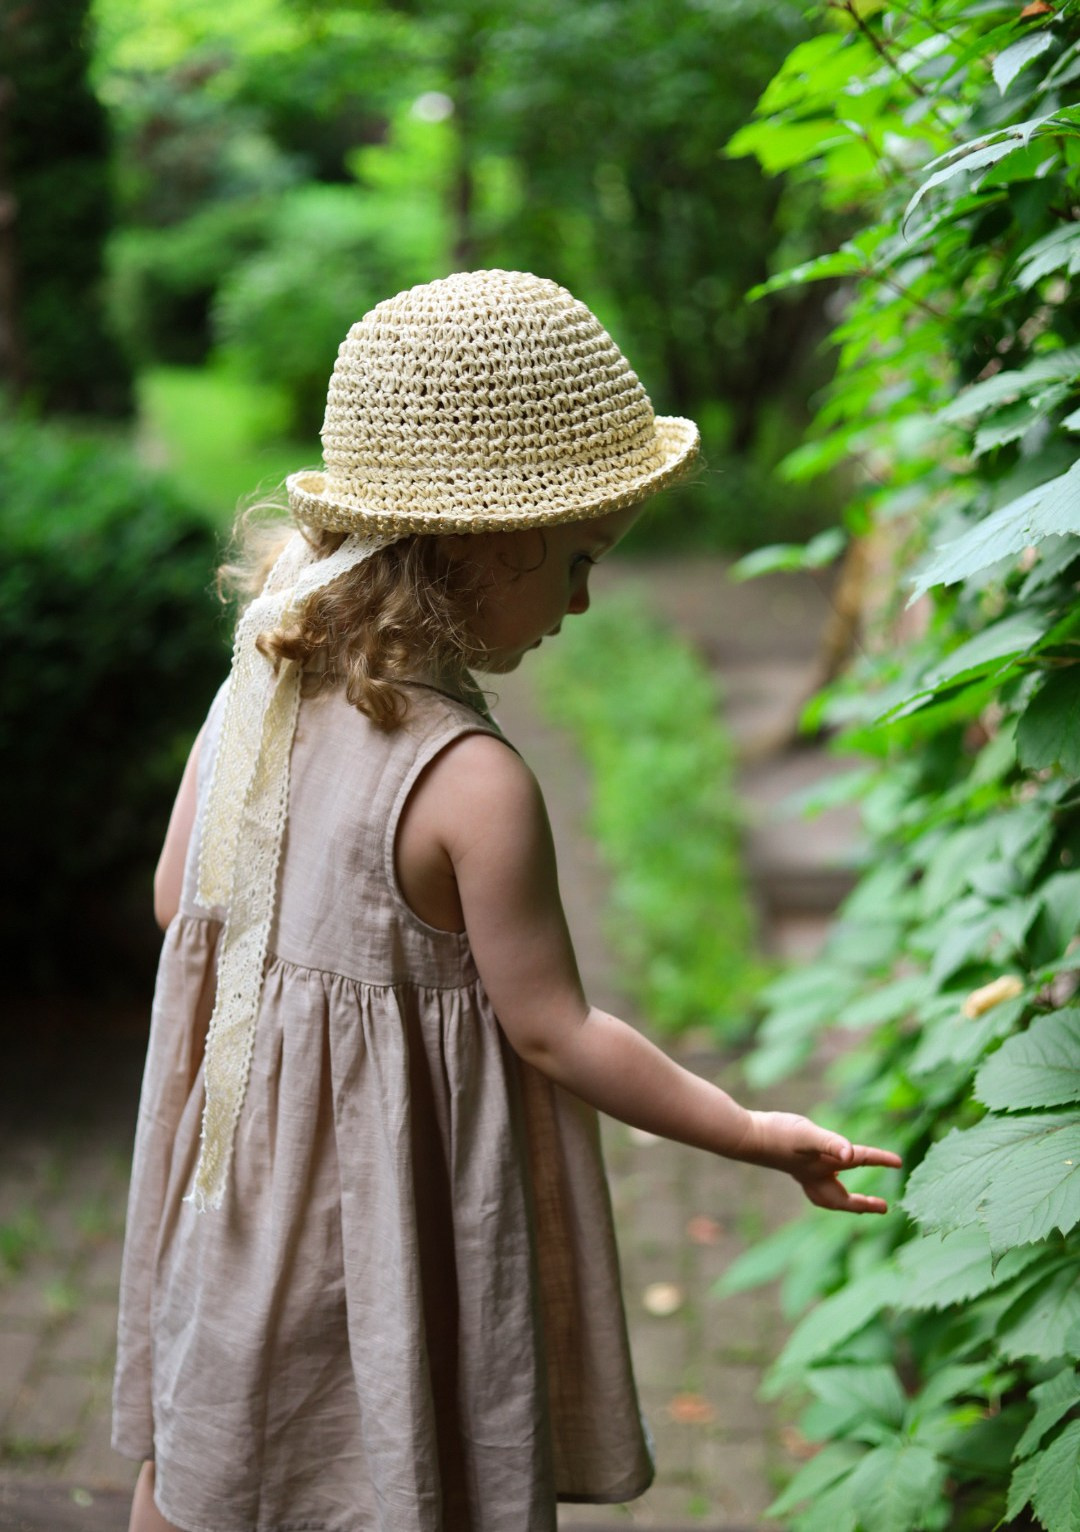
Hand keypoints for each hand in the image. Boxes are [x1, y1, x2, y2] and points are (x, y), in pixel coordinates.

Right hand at [736, 1110, 902, 1214]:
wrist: (745, 1135)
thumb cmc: (777, 1134)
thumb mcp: (807, 1135)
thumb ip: (830, 1143)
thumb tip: (850, 1154)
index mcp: (824, 1166)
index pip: (859, 1159)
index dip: (879, 1159)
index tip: (899, 1163)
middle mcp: (815, 1173)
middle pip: (843, 1198)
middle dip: (862, 1204)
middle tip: (883, 1207)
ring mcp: (803, 1170)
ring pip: (830, 1191)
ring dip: (845, 1198)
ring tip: (856, 1200)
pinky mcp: (793, 1162)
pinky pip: (818, 1176)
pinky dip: (828, 1178)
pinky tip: (828, 1168)